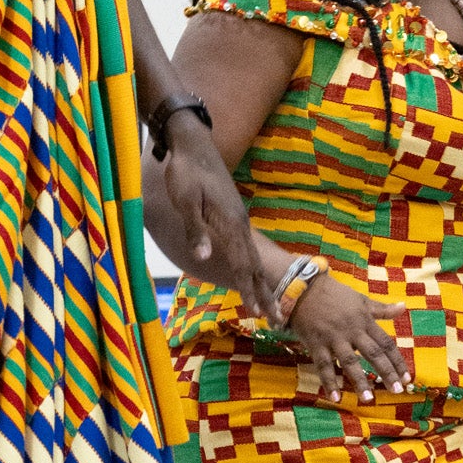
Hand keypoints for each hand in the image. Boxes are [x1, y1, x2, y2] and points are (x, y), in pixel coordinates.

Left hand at [159, 117, 283, 319]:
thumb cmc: (185, 172)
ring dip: (260, 281)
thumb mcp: (185, 201)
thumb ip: (196, 230)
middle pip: (255, 265)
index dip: (248, 289)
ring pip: (253, 257)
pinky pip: (247, 247)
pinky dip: (252, 266)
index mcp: (230, 224)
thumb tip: (205, 257)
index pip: (242, 264)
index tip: (257, 312)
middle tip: (277, 318)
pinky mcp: (234, 215)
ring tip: (270, 302)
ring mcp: (238, 220)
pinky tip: (252, 272)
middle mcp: (240, 224)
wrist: (193, 144)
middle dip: (265, 292)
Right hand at [287, 274, 411, 398]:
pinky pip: (324, 366)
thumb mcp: (361, 300)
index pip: (386, 344)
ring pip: (349, 362)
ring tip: (368, 399)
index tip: (406, 378)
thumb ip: (382, 309)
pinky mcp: (316, 344)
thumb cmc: (334, 294)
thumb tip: (404, 308)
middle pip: (373, 354)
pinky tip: (335, 398)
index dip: (397, 361)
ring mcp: (334, 338)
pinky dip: (329, 382)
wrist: (303, 287)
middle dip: (386, 372)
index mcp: (365, 320)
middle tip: (397, 391)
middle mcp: (352, 331)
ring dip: (359, 381)